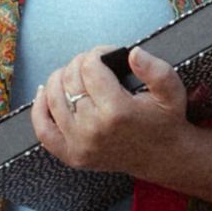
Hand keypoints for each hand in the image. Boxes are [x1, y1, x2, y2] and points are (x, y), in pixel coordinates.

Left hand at [32, 43, 196, 182]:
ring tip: (73, 75)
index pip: (90, 67)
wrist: (164, 157)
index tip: (107, 54)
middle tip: (93, 64)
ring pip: (53, 98)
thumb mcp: (172, 90)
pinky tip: (45, 94)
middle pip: (70, 80)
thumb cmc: (166, 121)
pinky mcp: (72, 155)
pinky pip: (43, 129)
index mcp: (117, 111)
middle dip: (79, 63)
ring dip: (59, 79)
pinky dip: (39, 108)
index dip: (97, 53)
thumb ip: (155, 69)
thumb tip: (132, 53)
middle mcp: (94, 129)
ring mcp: (80, 145)